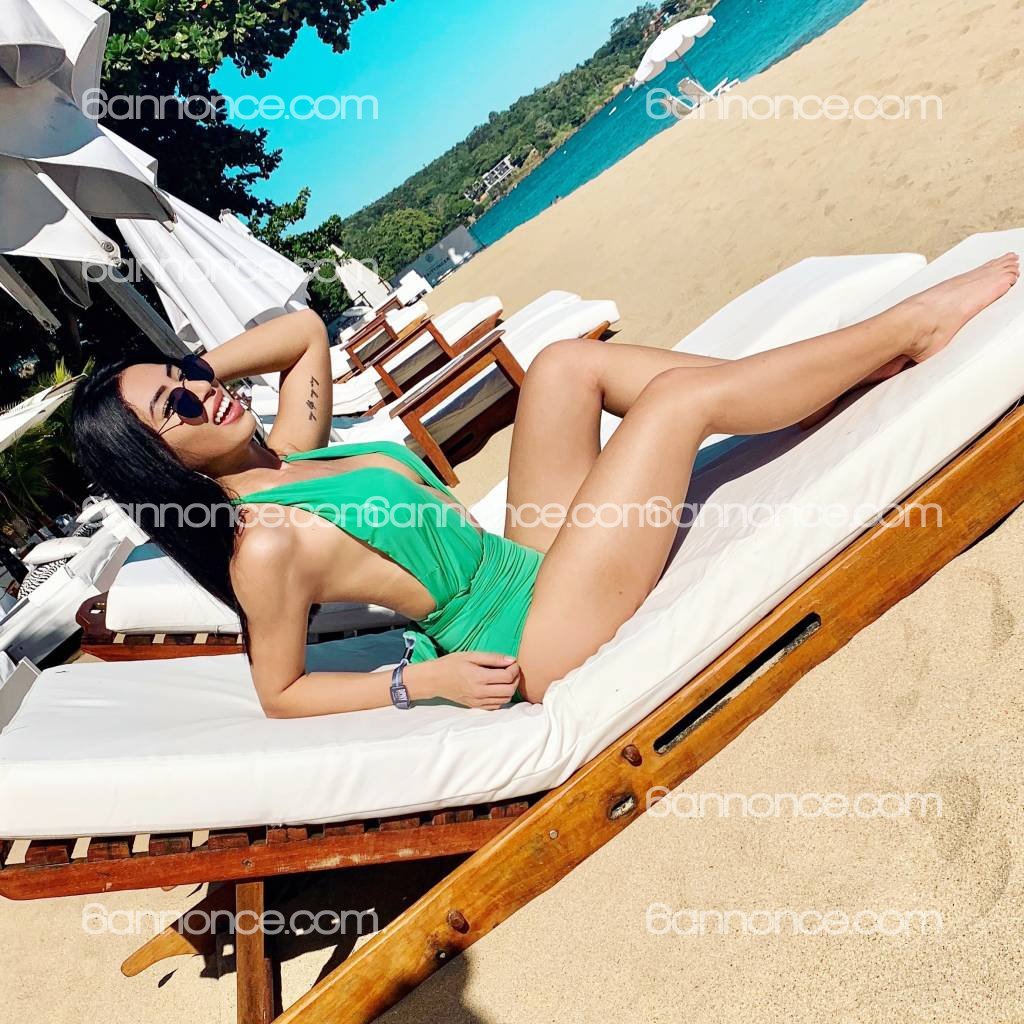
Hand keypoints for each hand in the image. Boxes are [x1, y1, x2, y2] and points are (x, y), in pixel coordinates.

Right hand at [406, 652, 520, 709]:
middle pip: (509, 690)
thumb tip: (511, 660)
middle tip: (512, 670)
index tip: (512, 662)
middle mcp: (479, 692)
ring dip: (510, 688)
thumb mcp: (471, 655)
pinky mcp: (475, 706)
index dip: (514, 669)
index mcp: (478, 678)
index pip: (507, 677)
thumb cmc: (451, 664)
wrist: (434, 679)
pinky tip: (498, 687)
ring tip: (506, 678)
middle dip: (515, 679)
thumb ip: (492, 658)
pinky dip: (502, 697)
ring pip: (505, 700)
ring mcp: (478, 701)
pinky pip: (496, 705)